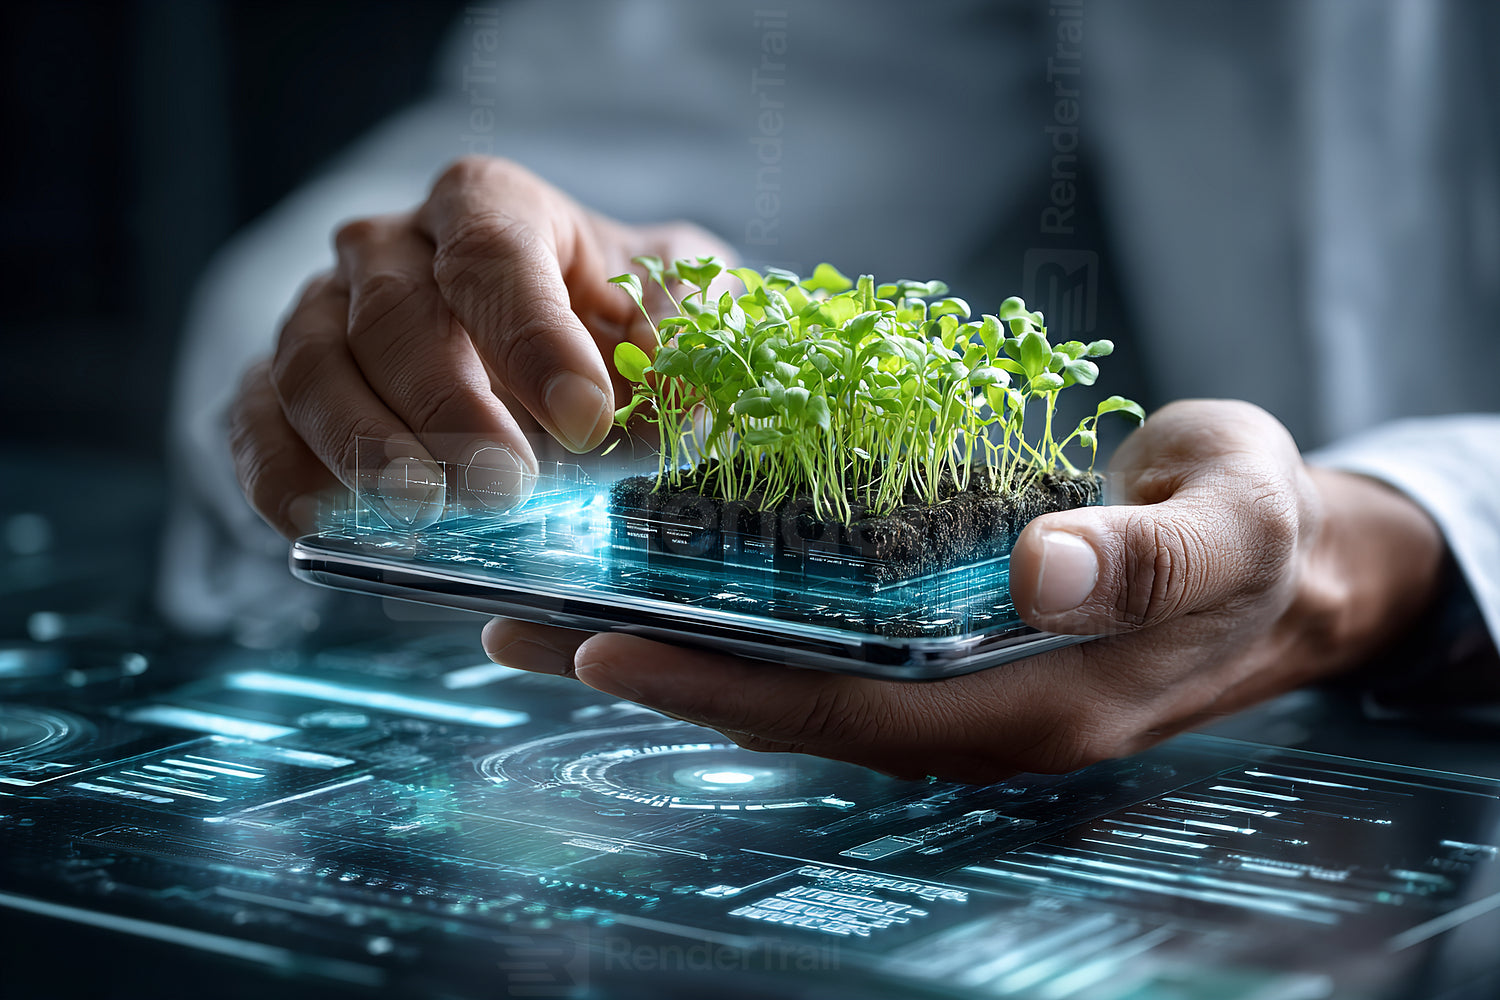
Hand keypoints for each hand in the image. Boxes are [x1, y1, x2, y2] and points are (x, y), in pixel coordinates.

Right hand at [229, 156, 730, 535]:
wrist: (578, 364)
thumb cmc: (626, 326)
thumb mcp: (683, 317)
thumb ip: (681, 351)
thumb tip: (665, 419)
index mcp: (491, 207)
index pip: (491, 250)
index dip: (532, 336)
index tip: (584, 417)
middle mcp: (391, 247)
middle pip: (392, 312)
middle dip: (448, 404)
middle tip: (504, 483)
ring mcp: (325, 314)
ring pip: (311, 365)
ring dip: (365, 444)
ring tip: (425, 507)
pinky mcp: (286, 391)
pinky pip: (257, 423)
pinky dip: (281, 475)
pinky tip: (323, 522)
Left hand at [481, 400, 1447, 781]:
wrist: (1286, 563)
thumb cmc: (1259, 535)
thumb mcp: (1231, 527)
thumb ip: (1146, 557)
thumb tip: (1040, 574)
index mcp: (1022, 706)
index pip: (840, 710)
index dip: (718, 687)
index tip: (598, 646)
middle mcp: (966, 713)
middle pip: (784, 708)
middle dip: (656, 674)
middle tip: (523, 627)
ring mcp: (951, 687)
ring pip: (789, 682)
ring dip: (677, 650)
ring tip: (558, 608)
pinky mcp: (943, 646)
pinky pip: (818, 646)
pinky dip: (737, 621)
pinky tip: (674, 582)